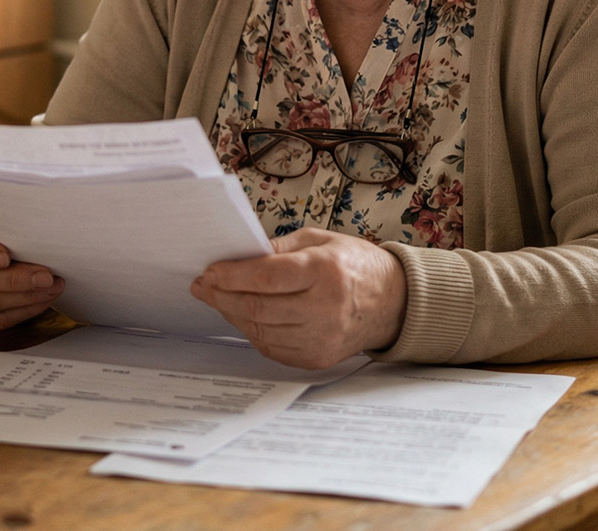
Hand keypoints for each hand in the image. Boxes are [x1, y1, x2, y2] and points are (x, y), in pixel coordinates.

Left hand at [190, 228, 406, 368]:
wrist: (393, 302)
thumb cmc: (355, 265)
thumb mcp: (320, 240)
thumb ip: (279, 247)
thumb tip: (239, 256)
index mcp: (325, 271)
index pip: (266, 276)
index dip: (231, 276)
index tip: (210, 272)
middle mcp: (325, 308)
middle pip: (258, 308)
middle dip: (222, 297)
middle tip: (203, 287)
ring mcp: (322, 338)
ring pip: (260, 331)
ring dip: (233, 315)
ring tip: (220, 300)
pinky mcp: (318, 358)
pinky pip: (272, 348)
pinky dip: (253, 333)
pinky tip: (244, 317)